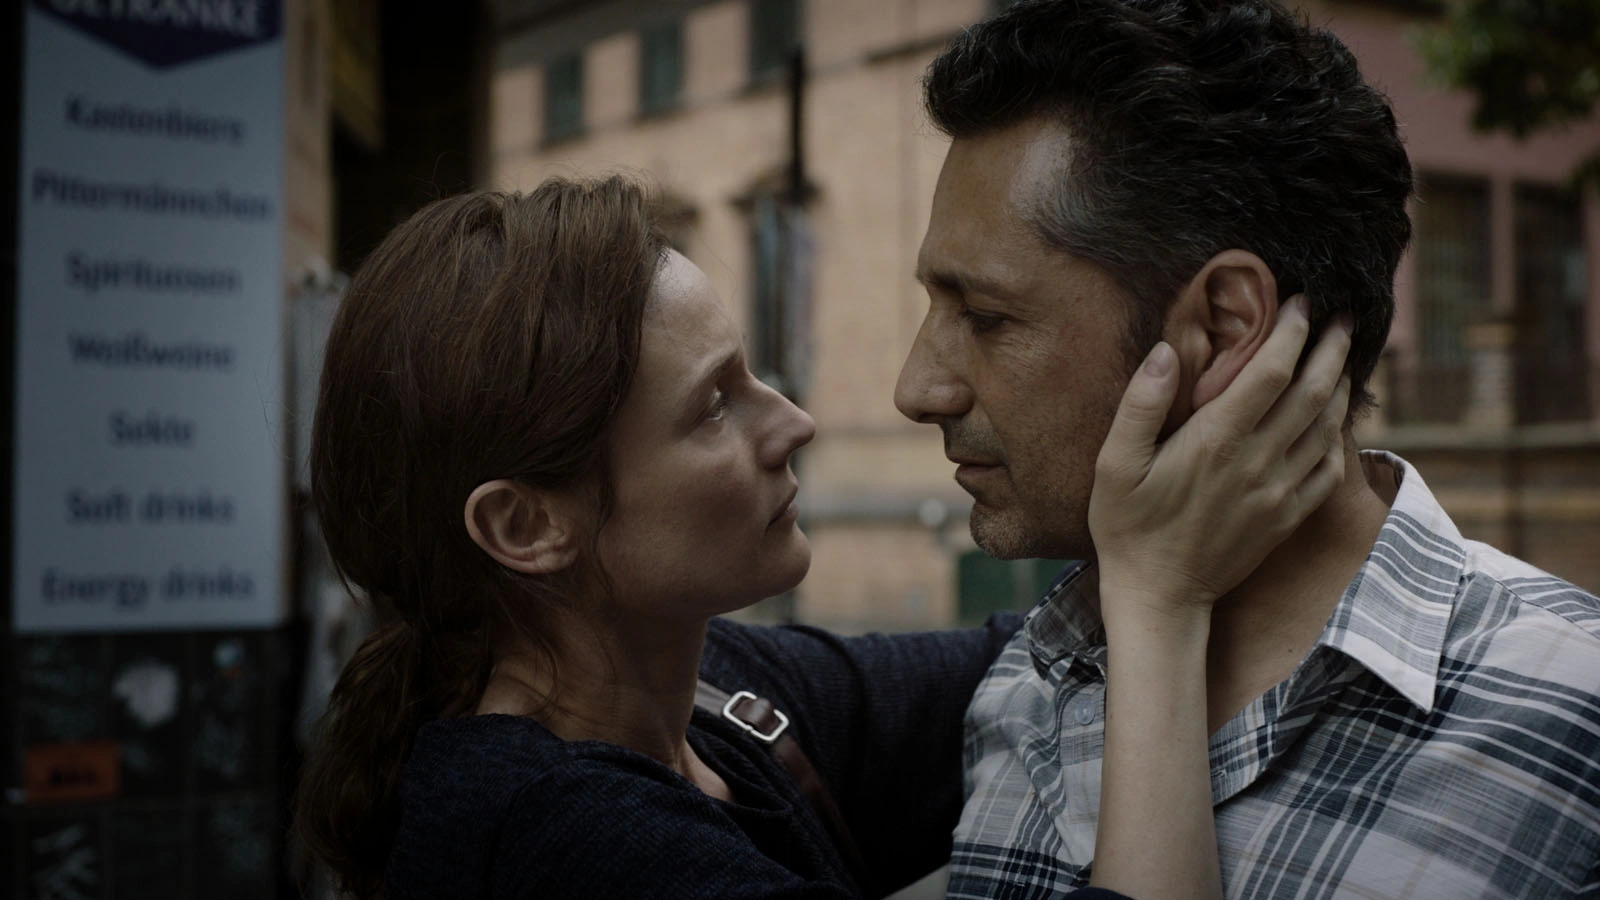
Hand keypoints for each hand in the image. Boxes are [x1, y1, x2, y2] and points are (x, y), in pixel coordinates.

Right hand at [1088, 293, 1352, 621]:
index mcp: (1216, 441)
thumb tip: (1166, 351)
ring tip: (1344, 357)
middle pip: (1313, 392)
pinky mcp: (1287, 518)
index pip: (1271, 372)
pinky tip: (1334, 421)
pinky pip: (1329, 470)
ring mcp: (1279, 492)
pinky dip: (1339, 437)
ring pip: (1327, 428)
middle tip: (1342, 316)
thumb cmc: (1128, 527)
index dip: (1293, 332)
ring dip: (1342, 386)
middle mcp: (1257, 462)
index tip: (1301, 302)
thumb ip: (1141, 404)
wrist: (1159, 596)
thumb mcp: (1114, 463)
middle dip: (1332, 348)